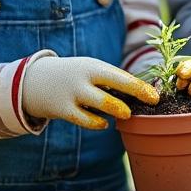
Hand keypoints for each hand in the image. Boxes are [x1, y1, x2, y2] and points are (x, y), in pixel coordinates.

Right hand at [22, 56, 159, 129]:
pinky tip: (104, 123)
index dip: (140, 87)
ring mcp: (73, 94)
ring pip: (101, 104)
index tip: (155, 97)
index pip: (121, 76)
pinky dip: (97, 123)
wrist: (35, 80)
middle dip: (134, 94)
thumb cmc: (74, 77)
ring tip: (125, 114)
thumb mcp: (90, 71)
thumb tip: (142, 95)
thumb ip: (111, 82)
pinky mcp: (63, 109)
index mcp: (94, 66)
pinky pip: (84, 120)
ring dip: (116, 109)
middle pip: (114, 86)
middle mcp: (84, 78)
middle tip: (150, 103)